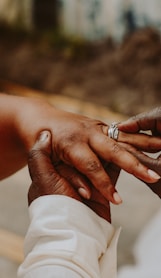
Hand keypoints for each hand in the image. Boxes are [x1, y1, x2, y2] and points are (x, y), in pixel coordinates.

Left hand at [16, 97, 160, 203]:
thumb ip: (67, 177)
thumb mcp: (45, 164)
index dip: (103, 184)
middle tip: (153, 176)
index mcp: (71, 142)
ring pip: (123, 139)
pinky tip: (152, 141)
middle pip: (114, 150)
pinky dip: (139, 138)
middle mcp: (86, 133)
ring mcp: (95, 128)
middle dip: (134, 165)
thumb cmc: (40, 145)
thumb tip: (88, 190)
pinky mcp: (101, 127)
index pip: (92, 166)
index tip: (117, 200)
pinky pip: (123, 134)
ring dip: (145, 145)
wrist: (39, 120)